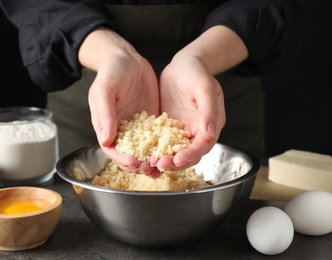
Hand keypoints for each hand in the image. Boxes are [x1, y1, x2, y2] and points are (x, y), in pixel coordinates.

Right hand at [78, 28, 159, 173]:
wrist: (127, 58)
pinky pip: (157, 137)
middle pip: (128, 155)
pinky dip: (163, 146)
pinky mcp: (151, 121)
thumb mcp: (104, 90)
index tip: (135, 163)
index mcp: (106, 126)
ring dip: (152, 159)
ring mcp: (137, 127)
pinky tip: (174, 150)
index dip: (122, 159)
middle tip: (153, 168)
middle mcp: (121, 130)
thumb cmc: (111, 72)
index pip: (112, 150)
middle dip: (140, 164)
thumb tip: (105, 140)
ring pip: (144, 150)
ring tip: (164, 165)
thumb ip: (104, 114)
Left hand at [155, 52, 225, 171]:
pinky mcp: (169, 127)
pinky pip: (162, 141)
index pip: (202, 146)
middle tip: (159, 165)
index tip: (176, 160)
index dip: (190, 155)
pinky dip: (155, 148)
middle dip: (175, 162)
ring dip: (164, 158)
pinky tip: (142, 151)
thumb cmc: (197, 72)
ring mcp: (182, 130)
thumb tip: (210, 133)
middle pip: (188, 154)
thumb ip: (208, 111)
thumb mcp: (204, 88)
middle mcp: (198, 131)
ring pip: (174, 151)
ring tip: (149, 162)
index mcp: (211, 124)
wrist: (184, 64)